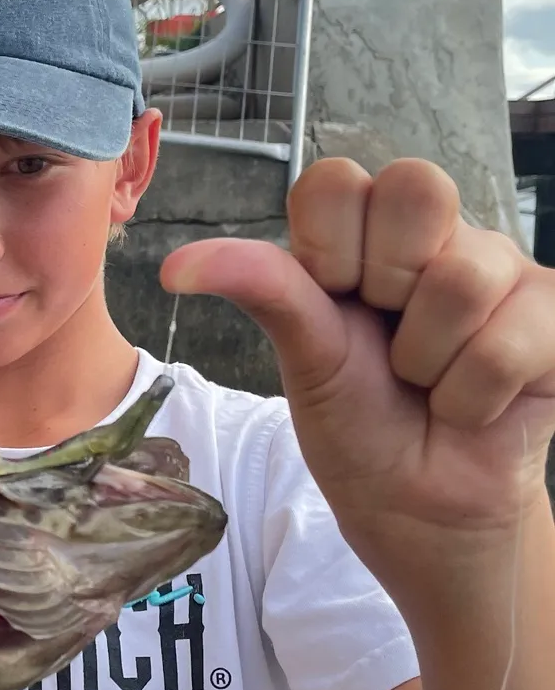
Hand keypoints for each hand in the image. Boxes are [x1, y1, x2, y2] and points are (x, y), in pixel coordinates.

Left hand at [162, 158, 554, 586]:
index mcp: (362, 239)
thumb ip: (264, 292)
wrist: (416, 508)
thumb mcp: (304, 358)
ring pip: (460, 278)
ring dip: (426, 363)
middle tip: (386, 344)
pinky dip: (471, 398)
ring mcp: (502, 270)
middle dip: (385, 283)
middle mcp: (436, 238)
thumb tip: (172, 266)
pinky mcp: (554, 314)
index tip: (333, 304)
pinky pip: (508, 341)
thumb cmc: (359, 426)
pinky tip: (470, 407)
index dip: (328, 249)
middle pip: (416, 184)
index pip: (334, 180)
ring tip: (427, 385)